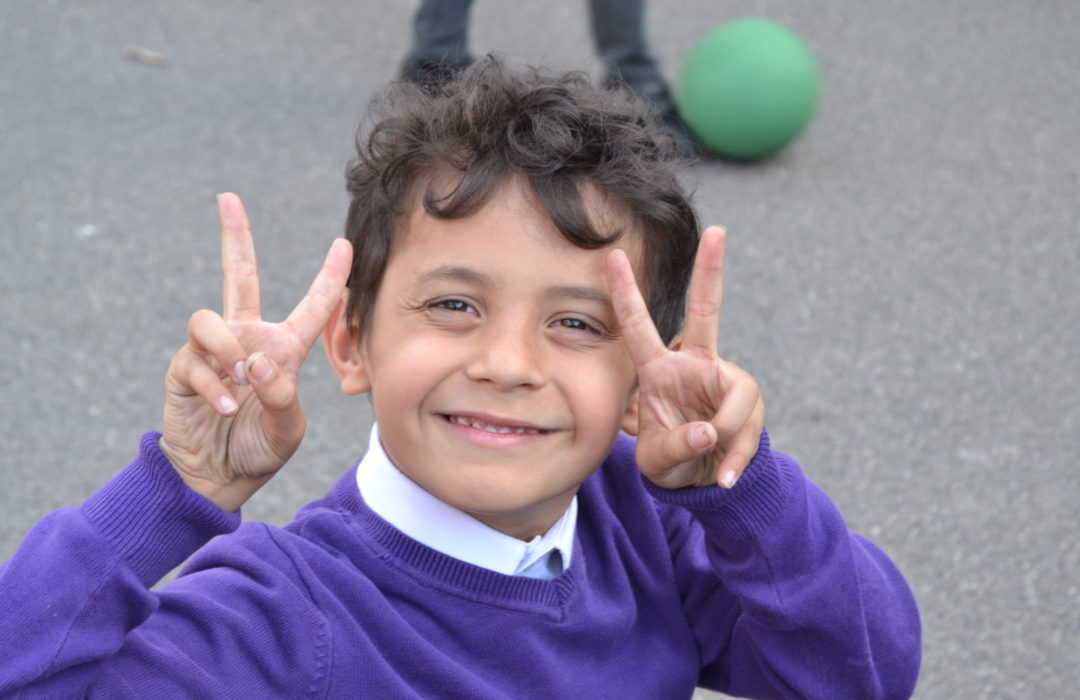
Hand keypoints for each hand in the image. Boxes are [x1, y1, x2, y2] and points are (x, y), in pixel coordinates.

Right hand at [160, 193, 351, 510]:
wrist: (215, 478)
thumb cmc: (258, 450)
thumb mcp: (287, 430)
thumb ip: (282, 397)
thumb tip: (255, 361)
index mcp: (284, 349)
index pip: (312, 307)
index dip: (329, 276)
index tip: (344, 244)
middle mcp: (247, 340)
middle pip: (239, 275)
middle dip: (235, 235)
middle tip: (228, 197)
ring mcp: (212, 352)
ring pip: (209, 321)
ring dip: (225, 353)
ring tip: (238, 386)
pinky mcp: (183, 370)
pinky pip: (194, 361)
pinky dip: (212, 387)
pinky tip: (225, 410)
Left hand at [608, 226, 763, 489]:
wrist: (707, 482)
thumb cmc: (673, 463)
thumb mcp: (660, 462)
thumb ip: (678, 447)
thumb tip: (709, 431)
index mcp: (658, 372)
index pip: (638, 328)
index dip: (625, 294)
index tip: (613, 256)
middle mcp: (694, 365)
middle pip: (706, 312)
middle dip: (711, 271)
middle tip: (718, 230)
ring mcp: (724, 380)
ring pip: (736, 401)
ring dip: (727, 438)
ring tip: (714, 465)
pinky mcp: (747, 402)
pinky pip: (746, 428)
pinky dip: (737, 457)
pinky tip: (725, 477)